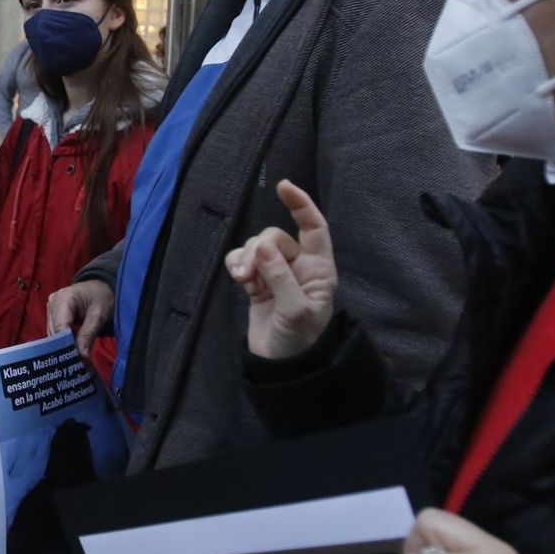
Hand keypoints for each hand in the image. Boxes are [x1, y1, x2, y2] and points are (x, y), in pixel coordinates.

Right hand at [45, 280, 114, 359]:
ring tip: (73, 361)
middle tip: (76, 364)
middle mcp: (53, 302)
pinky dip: (62, 341)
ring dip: (62, 346)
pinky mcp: (53, 314)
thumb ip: (88, 335)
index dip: (66, 344)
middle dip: (64, 347)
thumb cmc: (102, 297)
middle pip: (54, 331)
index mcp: (64, 298)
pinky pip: (55, 331)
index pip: (60, 326)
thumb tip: (82, 357)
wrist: (101, 287)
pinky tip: (70, 351)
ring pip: (53, 334)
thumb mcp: (99, 316)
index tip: (75, 360)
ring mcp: (51, 307)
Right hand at [224, 180, 337, 359]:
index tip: (284, 187)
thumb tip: (262, 246)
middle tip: (249, 275)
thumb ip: (280, 278)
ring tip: (242, 281)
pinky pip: (242, 259)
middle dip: (258, 249)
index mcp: (318, 269)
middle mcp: (298, 266)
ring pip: (256, 247)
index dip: (302, 205)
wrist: (281, 366)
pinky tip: (237, 279)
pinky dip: (235, 264)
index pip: (314, 228)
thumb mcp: (296, 311)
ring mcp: (276, 273)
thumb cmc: (299, 341)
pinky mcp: (256, 282)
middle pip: (274, 236)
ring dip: (245, 258)